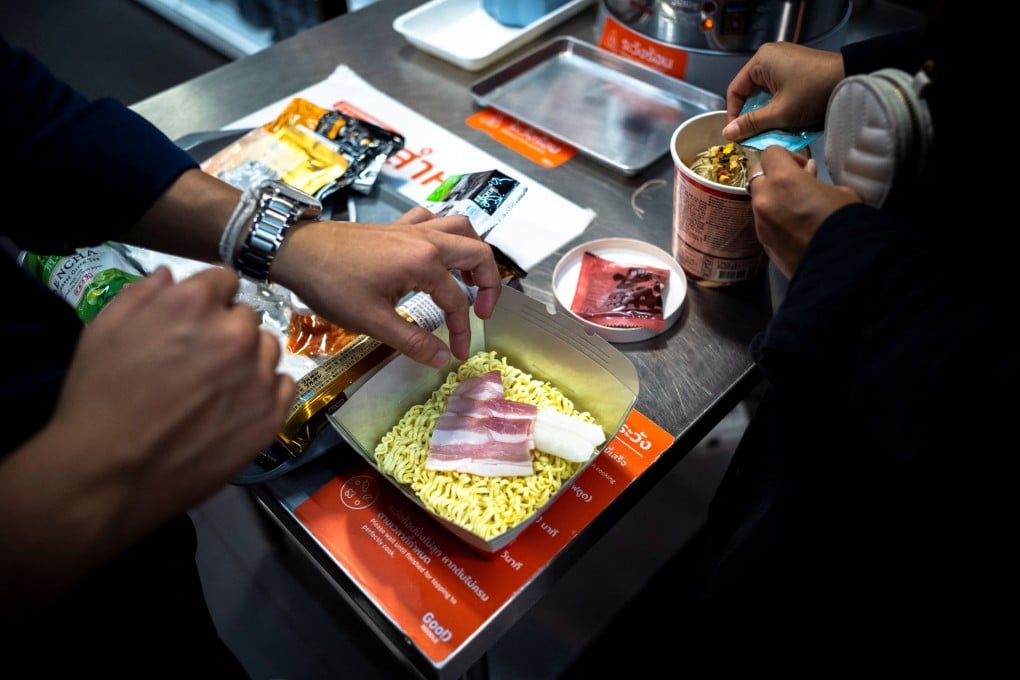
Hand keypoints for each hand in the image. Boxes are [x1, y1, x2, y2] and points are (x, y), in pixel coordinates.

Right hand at [1, 266, 293, 602]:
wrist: (109, 473)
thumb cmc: (98, 398)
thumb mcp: (104, 329)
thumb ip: (143, 294)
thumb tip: (171, 277)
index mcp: (196, 303)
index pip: (226, 279)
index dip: (209, 298)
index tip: (196, 320)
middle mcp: (236, 333)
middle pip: (247, 316)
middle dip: (226, 330)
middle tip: (200, 360)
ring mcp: (259, 375)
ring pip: (268, 349)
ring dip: (249, 359)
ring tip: (217, 387)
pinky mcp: (271, 414)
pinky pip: (283, 385)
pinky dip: (265, 391)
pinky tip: (236, 406)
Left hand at [273, 206, 501, 367]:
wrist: (296, 252)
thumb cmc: (331, 284)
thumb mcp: (373, 321)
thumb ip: (413, 341)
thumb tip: (443, 360)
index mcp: (424, 262)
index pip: (456, 301)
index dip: (461, 331)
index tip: (457, 353)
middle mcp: (426, 239)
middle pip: (477, 253)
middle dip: (489, 284)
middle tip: (482, 312)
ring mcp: (412, 228)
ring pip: (461, 228)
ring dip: (473, 252)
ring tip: (471, 280)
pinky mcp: (397, 226)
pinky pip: (434, 220)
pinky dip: (445, 233)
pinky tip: (438, 253)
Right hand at [722, 42, 844, 141]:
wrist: (853, 79)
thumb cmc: (813, 93)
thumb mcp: (780, 112)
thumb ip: (752, 123)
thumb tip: (728, 133)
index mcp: (761, 60)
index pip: (736, 90)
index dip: (734, 114)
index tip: (738, 134)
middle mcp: (770, 56)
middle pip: (750, 91)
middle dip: (752, 114)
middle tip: (754, 134)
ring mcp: (785, 60)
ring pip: (765, 92)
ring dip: (766, 112)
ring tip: (770, 129)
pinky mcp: (797, 68)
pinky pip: (779, 89)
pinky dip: (779, 105)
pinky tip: (784, 119)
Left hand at [747, 146, 859, 277]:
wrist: (841, 266)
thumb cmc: (846, 223)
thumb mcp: (840, 192)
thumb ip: (816, 179)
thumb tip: (807, 173)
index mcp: (783, 179)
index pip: (771, 153)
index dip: (786, 156)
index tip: (803, 168)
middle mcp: (765, 199)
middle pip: (757, 174)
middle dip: (774, 175)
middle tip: (796, 184)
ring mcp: (760, 222)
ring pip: (758, 199)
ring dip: (772, 197)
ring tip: (797, 208)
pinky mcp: (762, 243)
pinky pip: (763, 221)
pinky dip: (773, 217)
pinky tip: (795, 226)